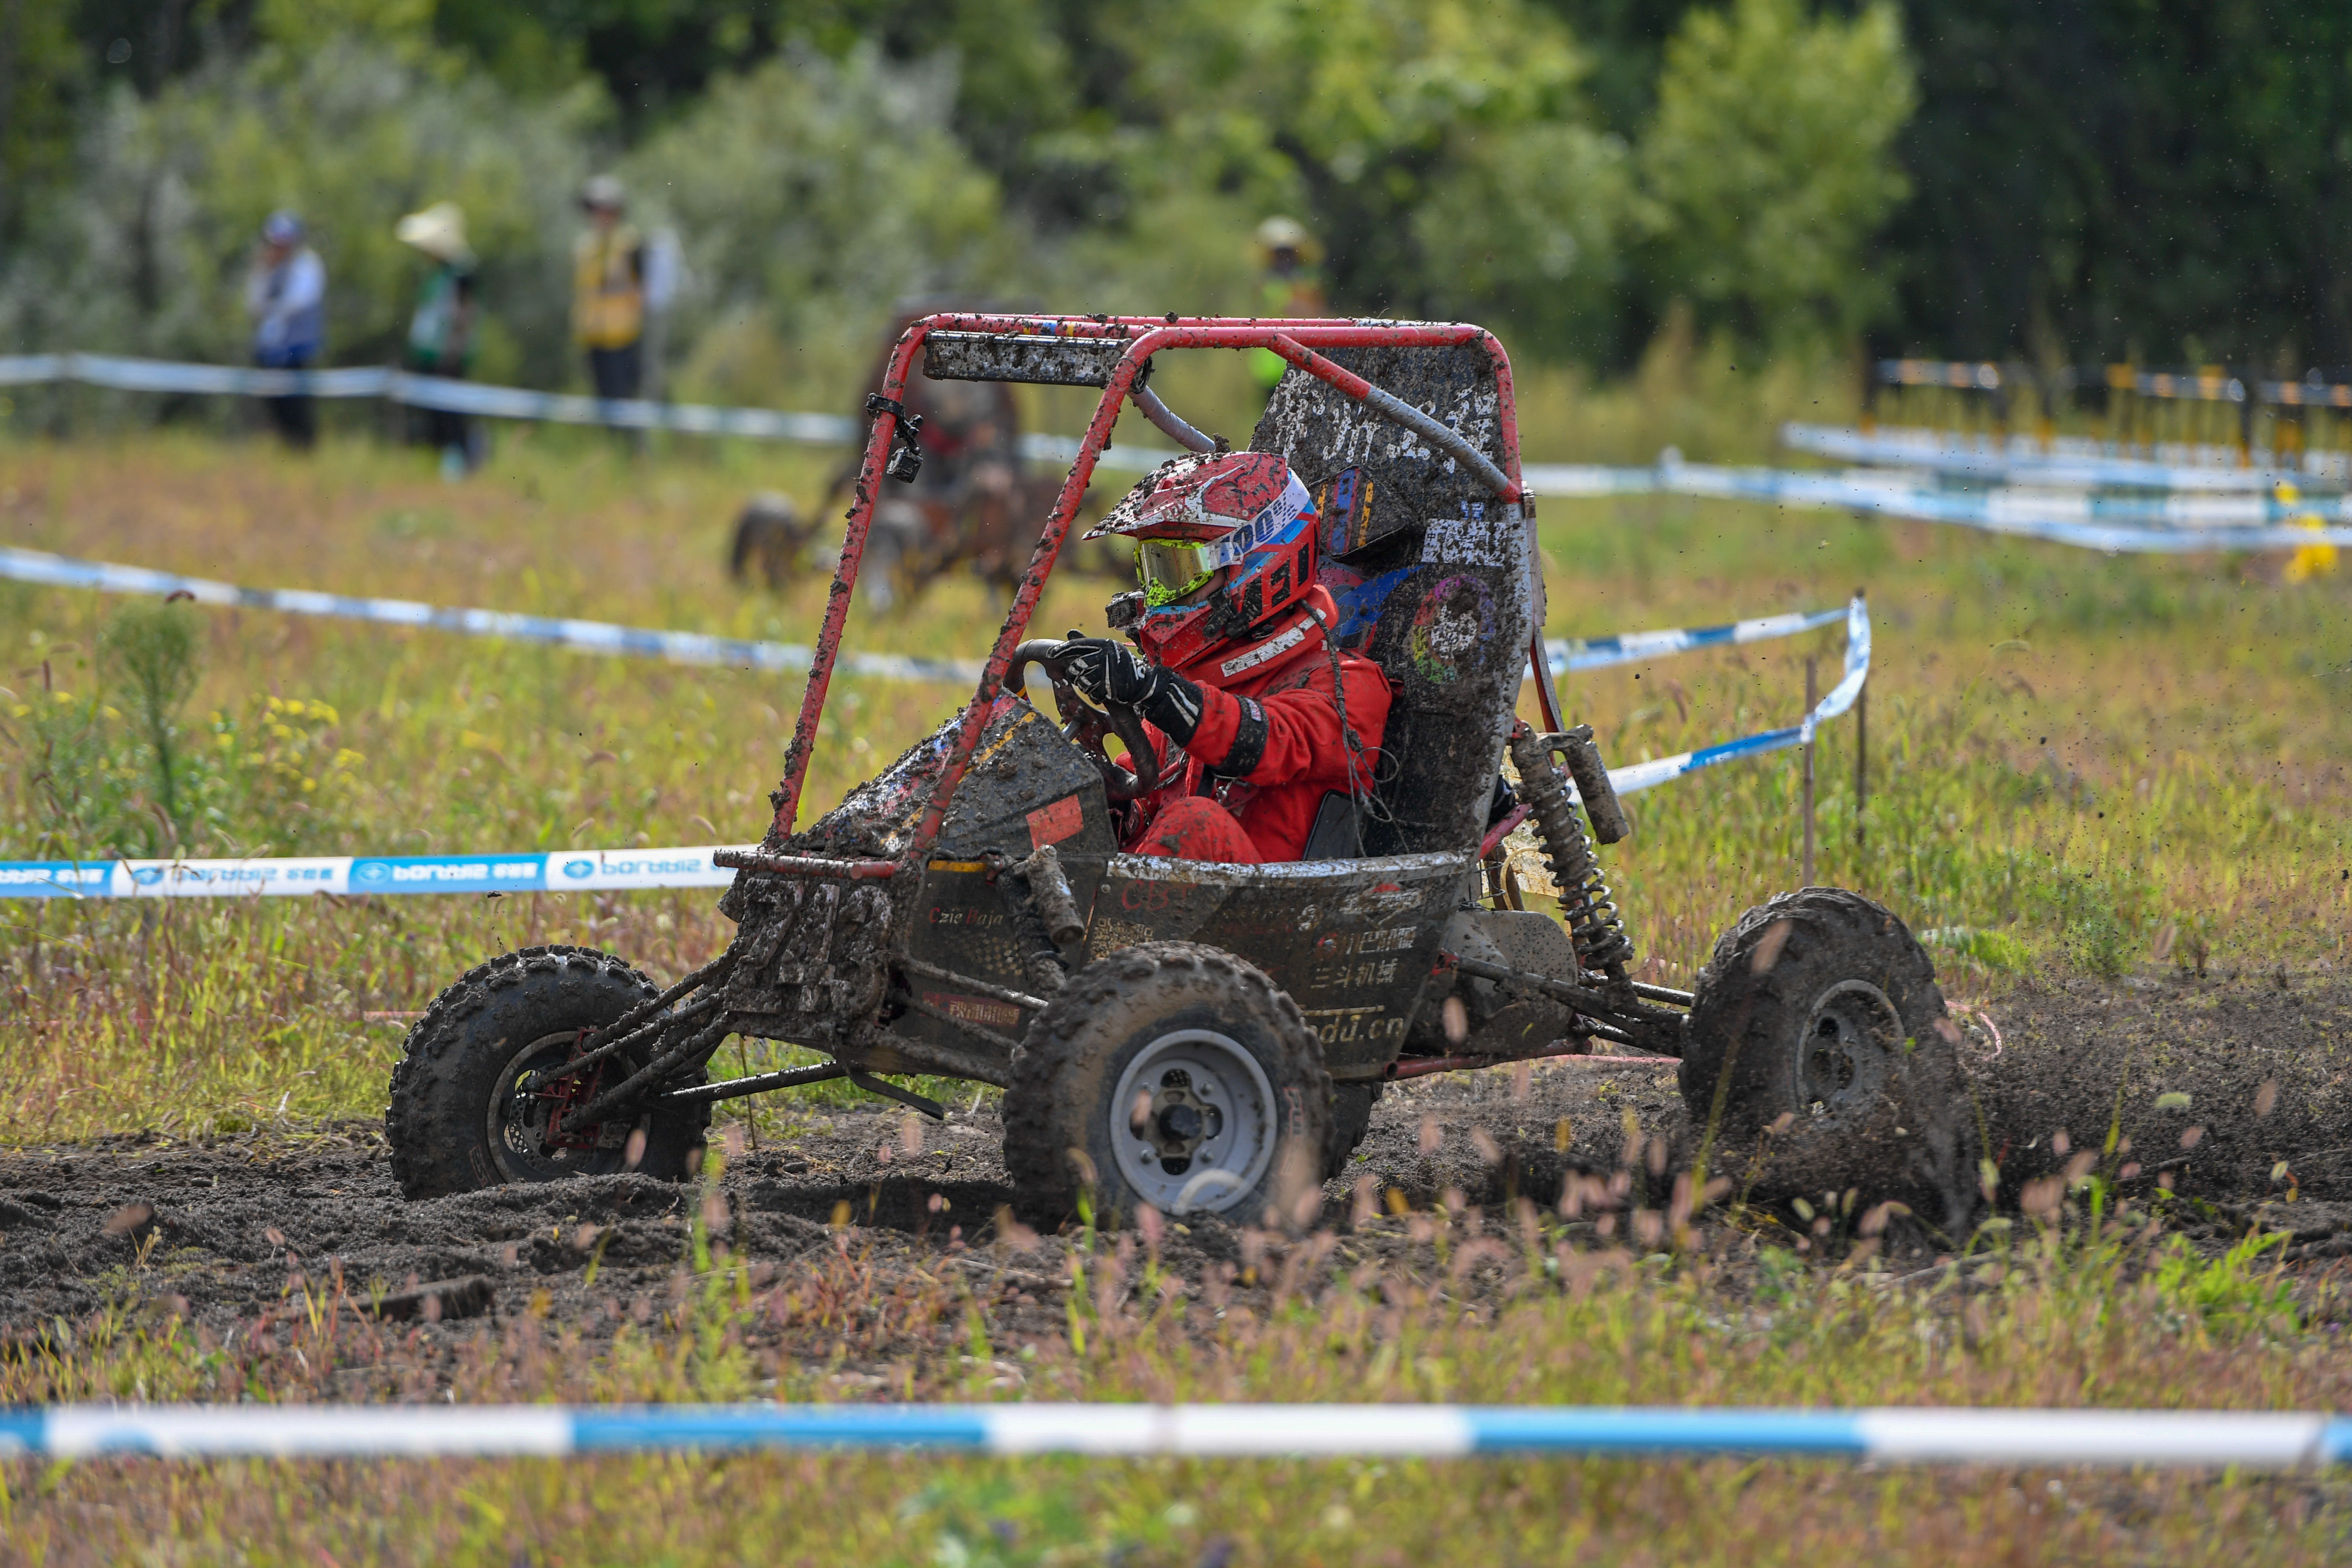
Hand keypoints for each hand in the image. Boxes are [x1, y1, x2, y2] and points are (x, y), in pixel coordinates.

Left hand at [1062, 632, 1203, 741]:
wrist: (1146, 685)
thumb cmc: (1125, 668)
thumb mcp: (1109, 651)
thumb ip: (1089, 644)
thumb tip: (1070, 632)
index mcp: (1105, 645)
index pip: (1077, 646)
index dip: (1061, 650)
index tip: (1051, 654)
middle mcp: (1105, 656)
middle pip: (1076, 666)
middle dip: (1075, 674)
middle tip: (1081, 677)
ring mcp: (1107, 672)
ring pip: (1082, 681)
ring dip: (1086, 686)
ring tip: (1097, 685)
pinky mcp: (1109, 687)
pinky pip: (1092, 693)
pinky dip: (1096, 696)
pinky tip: (1104, 693)